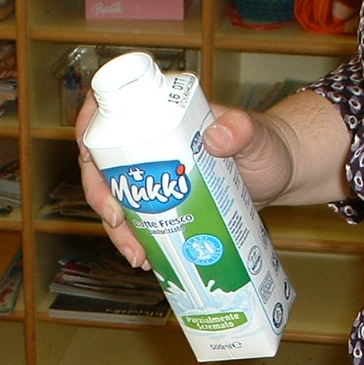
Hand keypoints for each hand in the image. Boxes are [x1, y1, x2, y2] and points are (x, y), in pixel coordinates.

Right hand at [75, 96, 299, 270]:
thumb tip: (218, 135)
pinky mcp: (160, 199)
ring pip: (113, 194)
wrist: (277, 176)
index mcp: (162, 110)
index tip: (86, 153)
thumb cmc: (268, 147)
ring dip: (115, 227)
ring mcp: (151, 170)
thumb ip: (243, 131)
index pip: (111, 105)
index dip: (89, 124)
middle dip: (98, 193)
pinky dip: (134, 239)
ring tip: (136, 255)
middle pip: (101, 158)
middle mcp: (149, 137)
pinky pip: (134, 217)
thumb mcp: (257, 138)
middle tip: (116, 220)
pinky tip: (145, 258)